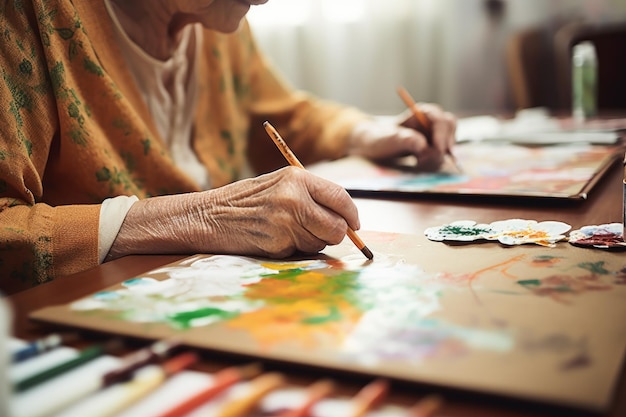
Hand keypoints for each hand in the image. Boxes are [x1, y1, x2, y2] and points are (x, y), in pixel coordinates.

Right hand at [108, 167, 359, 258]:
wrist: (207, 215)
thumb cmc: (245, 200)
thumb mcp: (278, 185)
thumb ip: (310, 195)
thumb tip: (346, 218)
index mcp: (297, 177)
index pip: (340, 197)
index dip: (352, 214)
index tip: (355, 224)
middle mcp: (294, 197)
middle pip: (337, 226)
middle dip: (334, 234)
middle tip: (322, 234)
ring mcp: (285, 221)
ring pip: (320, 243)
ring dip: (311, 243)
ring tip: (286, 231)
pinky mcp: (277, 242)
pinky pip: (300, 252)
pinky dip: (292, 250)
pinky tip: (273, 239)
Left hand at [348, 103, 455, 169]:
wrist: (375, 147)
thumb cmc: (380, 138)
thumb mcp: (389, 139)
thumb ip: (405, 140)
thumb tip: (423, 146)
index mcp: (422, 112)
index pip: (440, 119)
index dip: (442, 133)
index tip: (438, 148)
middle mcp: (431, 122)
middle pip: (450, 128)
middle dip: (444, 143)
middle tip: (433, 157)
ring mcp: (434, 134)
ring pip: (448, 142)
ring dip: (438, 154)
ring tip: (418, 160)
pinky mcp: (434, 147)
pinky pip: (442, 154)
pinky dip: (434, 160)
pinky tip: (418, 162)